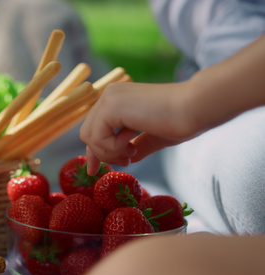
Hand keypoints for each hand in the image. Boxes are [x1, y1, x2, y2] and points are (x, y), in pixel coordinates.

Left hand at [79, 81, 199, 174]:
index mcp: (117, 99)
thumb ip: (137, 146)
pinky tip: (132, 143)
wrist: (196, 108)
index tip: (92, 171)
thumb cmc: (181, 120)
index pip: (95, 129)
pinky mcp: (110, 106)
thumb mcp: (153, 136)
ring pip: (89, 137)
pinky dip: (113, 148)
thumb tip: (127, 159)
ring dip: (110, 152)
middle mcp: (109, 95)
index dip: (93, 152)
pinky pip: (97, 137)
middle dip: (103, 154)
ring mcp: (108, 98)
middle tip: (127, 160)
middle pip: (87, 134)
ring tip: (132, 151)